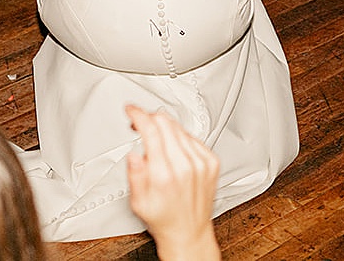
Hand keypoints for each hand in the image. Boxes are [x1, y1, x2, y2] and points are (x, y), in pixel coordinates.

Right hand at [124, 104, 220, 257]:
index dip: (138, 115)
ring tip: (157, 142)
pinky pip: (192, 137)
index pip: (151, 130)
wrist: (189, 234)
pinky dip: (180, 138)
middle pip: (165, 122)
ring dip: (165, 128)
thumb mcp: (138, 203)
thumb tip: (134, 155)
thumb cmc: (164, 219)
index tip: (132, 110)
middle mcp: (185, 166)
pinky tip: (175, 151)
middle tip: (140, 125)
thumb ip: (135, 175)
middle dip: (149, 118)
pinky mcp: (211, 162)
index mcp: (164, 174)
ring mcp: (201, 162)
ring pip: (179, 127)